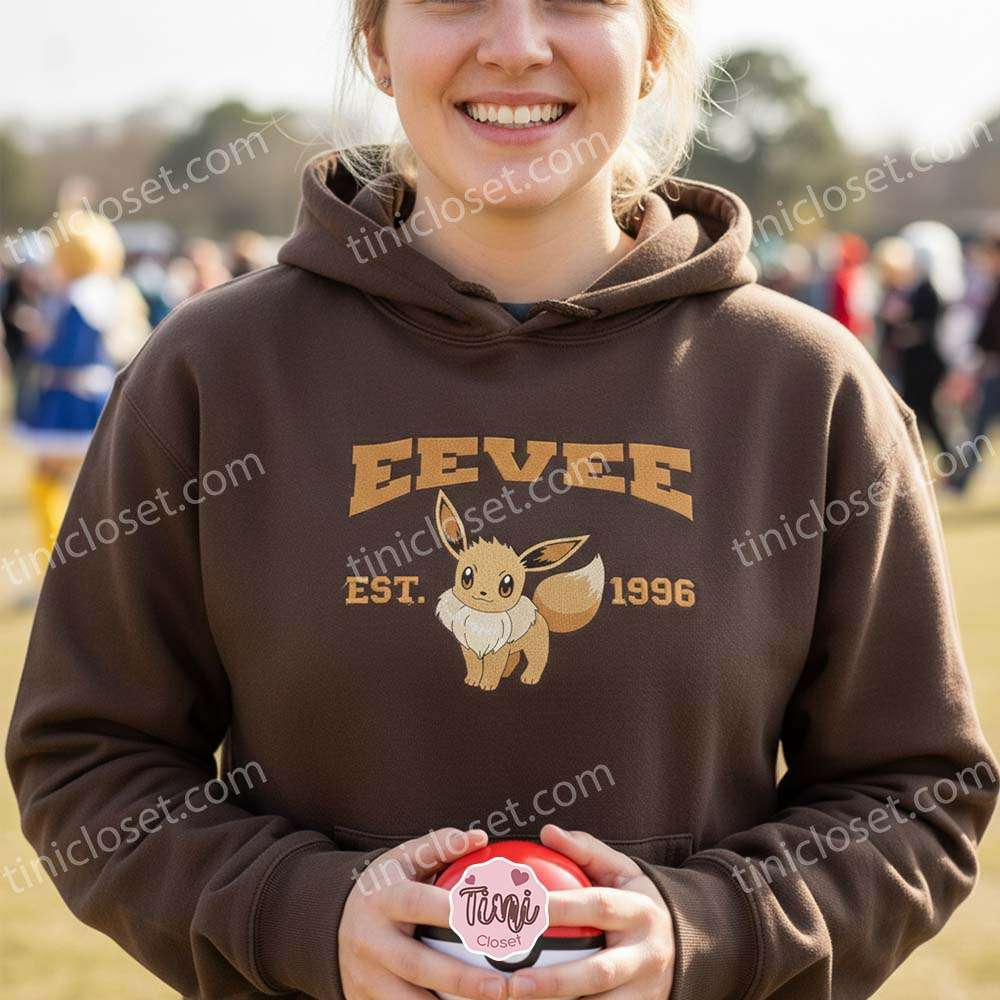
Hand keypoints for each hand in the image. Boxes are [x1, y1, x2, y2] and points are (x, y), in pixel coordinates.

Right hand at [340, 827, 507, 999]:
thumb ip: (441, 846)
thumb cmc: (385, 886)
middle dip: (459, 978)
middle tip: (501, 986)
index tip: (490, 918)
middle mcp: (370, 940)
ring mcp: (366, 975)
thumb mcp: (404, 859)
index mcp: (382, 899)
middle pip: (416, 964)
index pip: (417, 903)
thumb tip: (480, 839)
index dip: (450, 911)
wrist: (333, 922)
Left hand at [508, 825, 674, 998]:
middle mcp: (646, 954)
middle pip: (598, 972)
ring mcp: (645, 990)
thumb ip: (585, 850)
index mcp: (640, 910)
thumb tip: (547, 832)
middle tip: (513, 981)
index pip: (597, 906)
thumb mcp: (621, 870)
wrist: (685, 942)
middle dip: (554, 979)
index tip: (523, 907)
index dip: (560, 907)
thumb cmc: (636, 900)